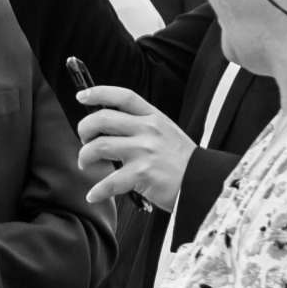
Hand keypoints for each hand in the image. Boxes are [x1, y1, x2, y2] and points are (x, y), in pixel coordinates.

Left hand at [76, 86, 190, 210]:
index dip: (99, 93)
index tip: (82, 96)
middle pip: (102, 119)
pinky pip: (109, 181)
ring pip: (98, 146)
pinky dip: (97, 190)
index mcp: (153, 118)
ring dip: (85, 157)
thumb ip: (141, 127)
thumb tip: (108, 128)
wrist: (204, 182)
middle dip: (84, 130)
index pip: (123, 97)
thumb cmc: (182, 161)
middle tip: (84, 141)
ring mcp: (144, 151)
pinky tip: (94, 195)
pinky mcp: (142, 173)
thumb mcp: (166, 133)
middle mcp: (148, 130)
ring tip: (87, 165)